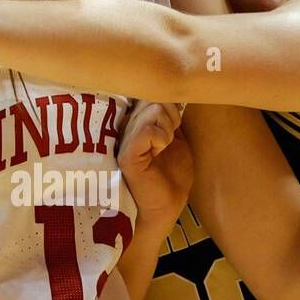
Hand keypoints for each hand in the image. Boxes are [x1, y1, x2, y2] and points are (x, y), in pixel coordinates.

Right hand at [118, 101, 192, 229]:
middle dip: (171, 115)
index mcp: (135, 122)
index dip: (168, 103)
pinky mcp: (127, 154)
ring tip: (163, 148)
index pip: (150, 92)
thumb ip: (171, 119)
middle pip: (153, 96)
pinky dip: (161, 137)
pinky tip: (159, 152)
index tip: (173, 125)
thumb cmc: (169, 178)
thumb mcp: (177, 141)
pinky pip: (147, 129)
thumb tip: (174, 96)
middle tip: (169, 139)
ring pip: (153, 109)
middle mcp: (124, 126)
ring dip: (168, 128)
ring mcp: (123, 139)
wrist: (163, 208)